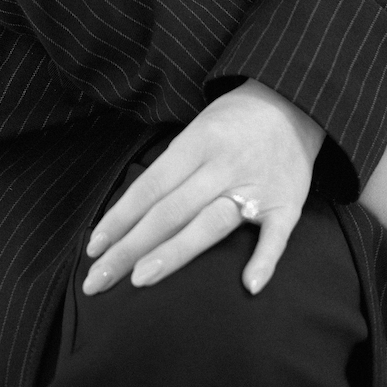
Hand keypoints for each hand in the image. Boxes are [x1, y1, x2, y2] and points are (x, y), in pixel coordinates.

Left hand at [82, 79, 325, 297]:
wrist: (293, 101)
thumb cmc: (233, 121)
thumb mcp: (197, 128)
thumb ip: (171, 169)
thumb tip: (131, 215)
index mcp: (197, 142)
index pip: (149, 186)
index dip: (119, 219)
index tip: (93, 249)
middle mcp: (223, 165)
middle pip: (170, 210)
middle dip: (130, 247)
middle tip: (99, 279)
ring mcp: (256, 186)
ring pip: (211, 223)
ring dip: (176, 251)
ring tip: (142, 278)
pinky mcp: (288, 204)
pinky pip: (276, 236)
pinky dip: (265, 260)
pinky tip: (249, 285)